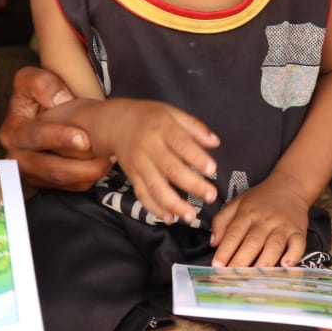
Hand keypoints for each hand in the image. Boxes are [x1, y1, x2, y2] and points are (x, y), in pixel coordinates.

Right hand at [0, 66, 110, 190]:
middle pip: (48, 168)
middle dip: (79, 166)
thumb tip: (56, 101)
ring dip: (87, 174)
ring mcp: (31, 172)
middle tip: (106, 158)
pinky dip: (87, 179)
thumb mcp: (33, 78)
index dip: (60, 138)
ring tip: (110, 160)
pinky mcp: (45, 182)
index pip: (35, 137)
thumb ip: (41, 83)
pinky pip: (68, 187)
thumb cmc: (40, 92)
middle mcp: (16, 156)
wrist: (47, 108)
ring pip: (61, 181)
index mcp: (11, 131)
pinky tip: (103, 166)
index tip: (85, 138)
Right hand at [90, 99, 218, 224]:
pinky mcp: (132, 177)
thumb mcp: (172, 113)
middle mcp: (149, 148)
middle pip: (171, 169)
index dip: (196, 157)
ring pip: (156, 187)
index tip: (212, 169)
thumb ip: (195, 127)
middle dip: (192, 185)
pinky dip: (155, 209)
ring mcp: (139, 165)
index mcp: (162, 129)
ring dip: (174, 204)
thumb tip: (215, 142)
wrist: (116, 124)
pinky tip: (170, 218)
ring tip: (191, 216)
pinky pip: (143, 195)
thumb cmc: (150, 118)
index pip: (181, 144)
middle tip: (210, 196)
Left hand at [210, 174, 309, 267]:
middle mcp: (265, 220)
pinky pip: (298, 245)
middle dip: (241, 261)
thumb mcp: (237, 202)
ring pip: (274, 246)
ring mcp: (283, 226)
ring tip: (254, 277)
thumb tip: (213, 243)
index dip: (225, 250)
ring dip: (264, 263)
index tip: (217, 265)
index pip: (234, 233)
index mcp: (247, 213)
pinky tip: (286, 264)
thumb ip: (222, 220)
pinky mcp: (298, 232)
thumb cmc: (260, 199)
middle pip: (253, 242)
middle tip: (232, 277)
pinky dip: (293, 255)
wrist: (289, 186)